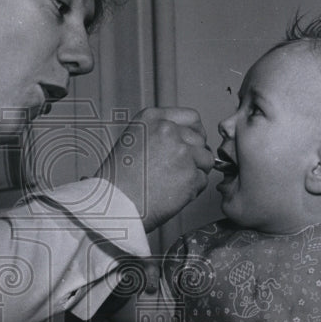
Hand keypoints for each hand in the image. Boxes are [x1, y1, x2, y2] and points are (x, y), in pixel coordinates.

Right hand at [96, 107, 211, 231]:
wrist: (114, 204)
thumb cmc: (118, 179)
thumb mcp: (133, 140)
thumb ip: (160, 133)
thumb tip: (188, 138)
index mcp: (151, 118)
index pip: (191, 117)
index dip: (193, 133)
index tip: (187, 145)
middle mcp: (167, 130)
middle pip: (200, 139)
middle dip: (194, 155)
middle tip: (173, 170)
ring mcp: (181, 152)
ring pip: (206, 159)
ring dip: (194, 172)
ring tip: (171, 182)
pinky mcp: (190, 175)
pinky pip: (203, 180)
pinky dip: (192, 190)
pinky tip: (171, 192)